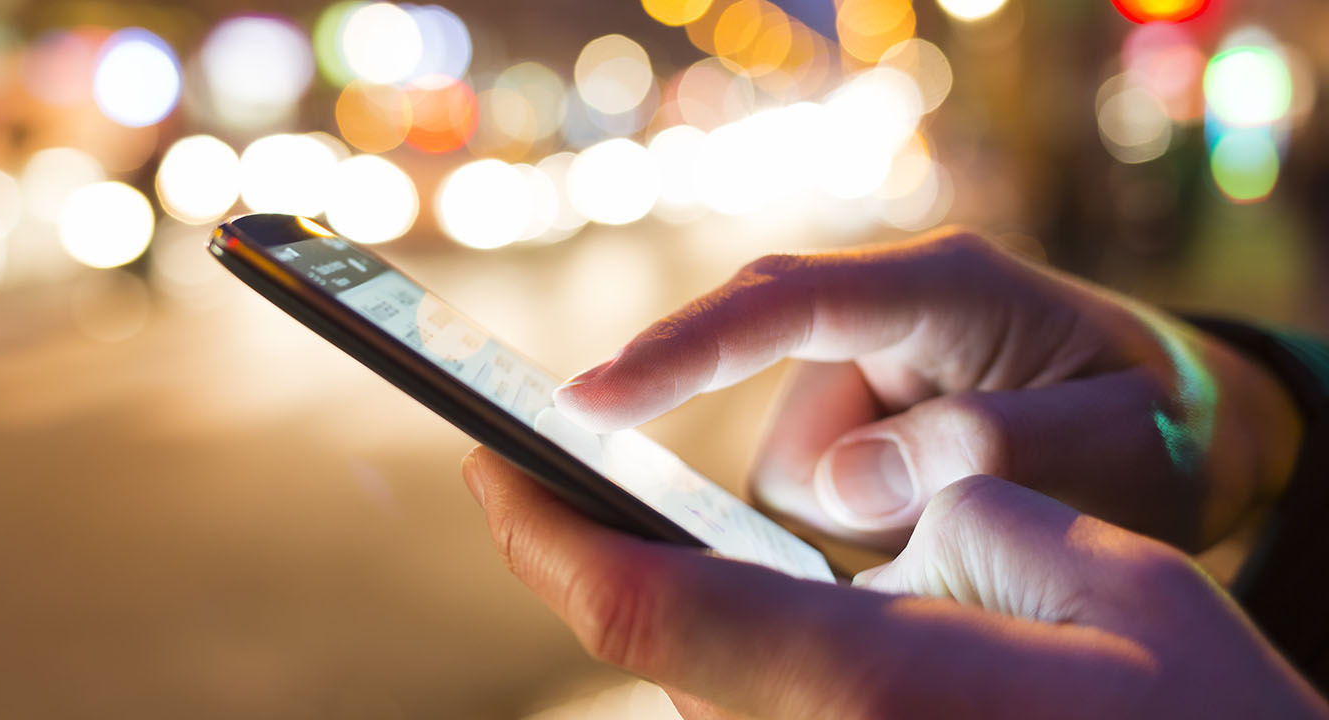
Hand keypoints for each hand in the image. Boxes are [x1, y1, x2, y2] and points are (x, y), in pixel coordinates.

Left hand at [462, 448, 1328, 718]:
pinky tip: (738, 607)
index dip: (546, 533)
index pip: (643, 604)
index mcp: (862, 679)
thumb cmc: (1196, 708)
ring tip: (618, 527)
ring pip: (697, 688)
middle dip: (591, 558)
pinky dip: (720, 651)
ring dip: (657, 606)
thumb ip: (966, 511)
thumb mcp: (1099, 571)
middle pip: (652, 649)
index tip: (493, 468)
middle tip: (543, 479)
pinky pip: (753, 714)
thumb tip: (883, 503)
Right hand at [553, 230, 1301, 550]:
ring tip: (974, 532)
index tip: (588, 401)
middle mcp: (875, 318)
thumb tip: (846, 486)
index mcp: (940, 287)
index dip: (680, 351)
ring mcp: (853, 377)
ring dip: (860, 537)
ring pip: (787, 484)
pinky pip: (806, 507)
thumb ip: (994, 447)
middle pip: (771, 415)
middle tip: (926, 543)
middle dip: (826, 502)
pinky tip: (935, 534)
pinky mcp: (844, 427)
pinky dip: (859, 544)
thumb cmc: (1156, 424)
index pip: (784, 305)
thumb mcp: (1120, 441)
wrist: (1177, 422)